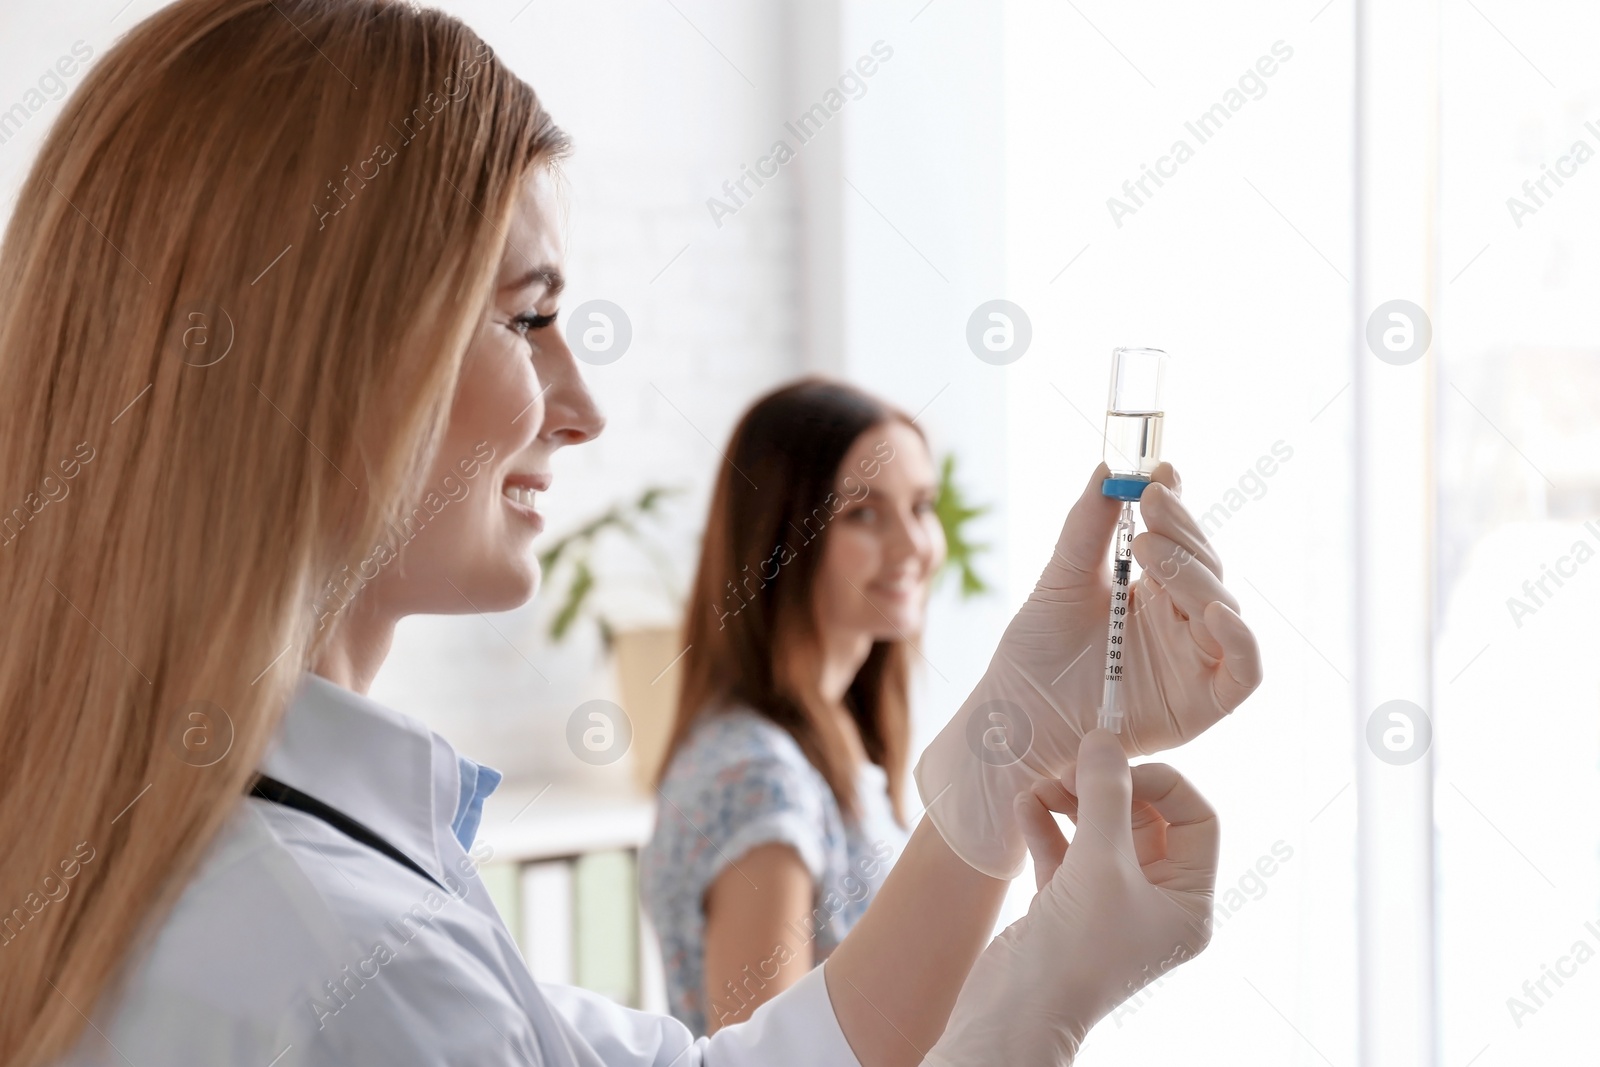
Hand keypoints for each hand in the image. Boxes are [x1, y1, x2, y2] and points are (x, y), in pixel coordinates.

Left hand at [913, 461, 1260, 877]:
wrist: (1014, 717)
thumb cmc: (1034, 653)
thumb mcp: (1061, 580)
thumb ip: (1087, 528)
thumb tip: (1108, 469)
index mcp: (1152, 591)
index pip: (1180, 540)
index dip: (1177, 505)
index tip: (1158, 472)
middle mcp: (1180, 623)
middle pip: (1206, 569)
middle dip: (1181, 533)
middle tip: (1148, 508)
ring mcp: (1195, 661)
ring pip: (1223, 607)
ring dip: (1196, 574)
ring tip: (1151, 551)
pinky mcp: (1203, 704)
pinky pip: (1243, 670)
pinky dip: (1239, 639)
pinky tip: (1211, 611)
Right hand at [922, 731, 1218, 1065]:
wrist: (1015, 1013)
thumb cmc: (1074, 951)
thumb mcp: (1100, 863)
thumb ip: (1104, 796)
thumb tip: (1104, 741)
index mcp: (1187, 903)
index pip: (1195, 821)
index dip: (1161, 785)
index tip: (1116, 768)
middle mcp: (1155, 903)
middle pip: (1145, 820)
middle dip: (1108, 790)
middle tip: (1072, 769)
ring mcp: (1109, 904)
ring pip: (1100, 832)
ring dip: (1071, 803)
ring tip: (1042, 787)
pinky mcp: (1066, 907)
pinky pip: (1065, 852)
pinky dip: (1046, 826)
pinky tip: (1026, 807)